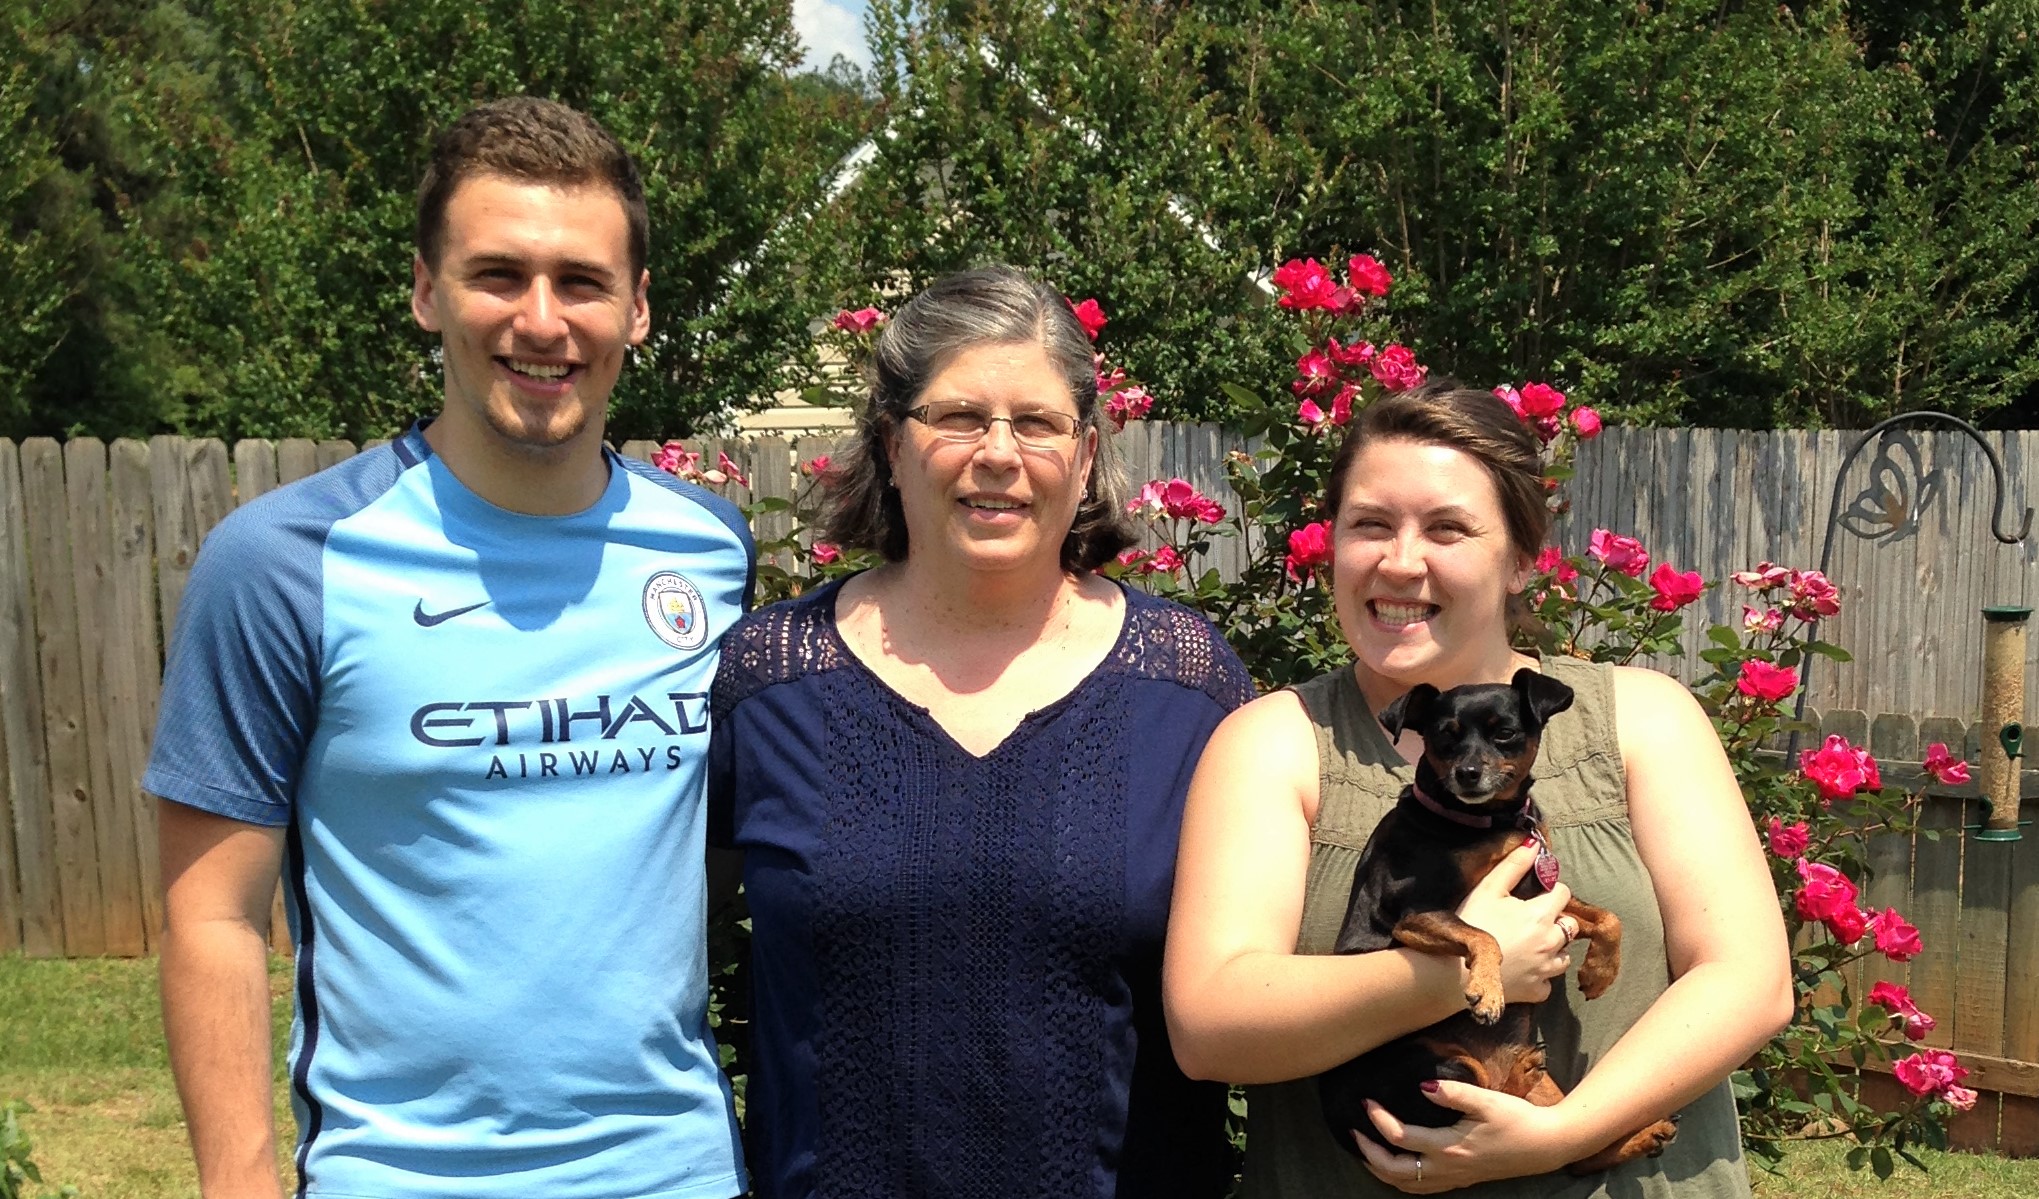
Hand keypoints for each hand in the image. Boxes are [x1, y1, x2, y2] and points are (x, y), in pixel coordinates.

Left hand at [1352, 1083, 1578, 1192]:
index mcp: (1450, 1148)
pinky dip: (1401, 1180)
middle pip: (1395, 1171)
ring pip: (1406, 1185)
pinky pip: (1422, 1188)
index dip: (1378, 1120)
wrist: (1545, 1146)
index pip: (1401, 1138)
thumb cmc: (1517, 1120)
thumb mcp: (1487, 1101)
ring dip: (1381, 1170)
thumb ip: (1453, 1093)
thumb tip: (1422, 1086)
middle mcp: (1448, 1168)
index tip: (1367, 1101)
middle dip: (1369, 1153)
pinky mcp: (1461, 1179)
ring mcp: (1454, 1178)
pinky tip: (1397, 1167)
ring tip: (1365, 1150)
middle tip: (1354, 1131)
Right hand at [1454, 843, 1574, 1004]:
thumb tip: (1535, 844)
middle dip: (1556, 920)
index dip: (1551, 890)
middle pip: (1570, 925)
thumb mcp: (1488, 888)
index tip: (1535, 893)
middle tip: (1531, 920)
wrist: (1453, 972)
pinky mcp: (1536, 992)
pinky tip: (1523, 970)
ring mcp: (1545, 970)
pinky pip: (1548, 983)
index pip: (1563, 893)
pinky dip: (1540, 977)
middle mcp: (1551, 943)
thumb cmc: (1470, 924)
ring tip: (1529, 945)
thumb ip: (1514, 865)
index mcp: (1541, 915)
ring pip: (1564, 956)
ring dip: (1553, 949)